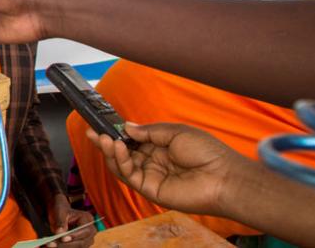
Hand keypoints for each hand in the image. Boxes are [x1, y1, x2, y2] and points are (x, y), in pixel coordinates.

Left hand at [46, 194, 94, 246]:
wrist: (58, 213)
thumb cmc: (60, 210)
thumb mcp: (59, 212)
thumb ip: (60, 221)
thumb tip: (59, 233)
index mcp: (87, 219)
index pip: (85, 231)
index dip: (74, 236)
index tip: (62, 238)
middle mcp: (90, 231)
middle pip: (81, 242)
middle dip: (66, 244)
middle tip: (51, 244)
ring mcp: (86, 240)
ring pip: (77, 247)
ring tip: (50, 245)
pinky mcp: (79, 245)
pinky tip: (53, 246)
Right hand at [88, 123, 246, 216]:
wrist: (223, 177)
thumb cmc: (206, 152)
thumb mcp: (175, 132)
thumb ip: (149, 131)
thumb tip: (126, 127)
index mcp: (161, 147)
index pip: (133, 141)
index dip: (118, 133)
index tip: (103, 124)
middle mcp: (154, 162)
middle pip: (124, 153)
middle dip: (107, 142)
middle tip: (91, 131)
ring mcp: (151, 176)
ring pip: (122, 165)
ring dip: (110, 151)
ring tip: (103, 138)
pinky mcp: (150, 190)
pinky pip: (129, 175)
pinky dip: (120, 161)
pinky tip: (118, 147)